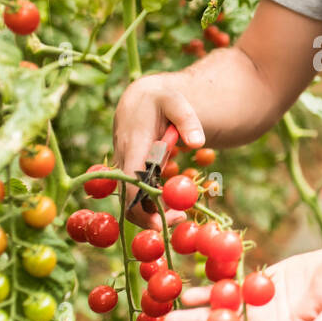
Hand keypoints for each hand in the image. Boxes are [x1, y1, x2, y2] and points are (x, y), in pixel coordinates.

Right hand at [112, 75, 205, 227]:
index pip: (130, 184)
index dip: (141, 208)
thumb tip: (197, 142)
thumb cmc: (160, 98)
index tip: (162, 223)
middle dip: (152, 216)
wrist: (142, 96)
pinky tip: (174, 201)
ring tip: (181, 213)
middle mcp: (124, 159)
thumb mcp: (175, 100)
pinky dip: (155, 200)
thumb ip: (187, 119)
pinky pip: (140, 191)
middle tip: (181, 220)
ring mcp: (126, 166)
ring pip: (134, 197)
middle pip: (129, 198)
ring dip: (155, 210)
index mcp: (133, 144)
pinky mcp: (132, 170)